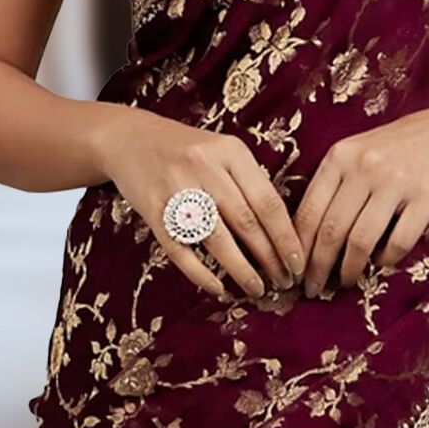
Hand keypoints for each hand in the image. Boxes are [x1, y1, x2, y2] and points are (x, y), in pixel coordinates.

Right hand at [95, 107, 304, 300]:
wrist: (129, 138)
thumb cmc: (187, 150)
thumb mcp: (223, 151)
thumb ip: (249, 181)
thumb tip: (283, 231)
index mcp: (230, 152)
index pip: (268, 202)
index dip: (287, 237)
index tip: (299, 262)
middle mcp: (204, 168)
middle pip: (246, 222)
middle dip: (270, 258)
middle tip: (285, 282)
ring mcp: (176, 189)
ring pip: (217, 239)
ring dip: (241, 270)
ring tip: (258, 289)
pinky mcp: (153, 210)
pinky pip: (180, 250)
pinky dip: (201, 274)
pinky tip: (218, 288)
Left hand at [294, 90, 428, 296]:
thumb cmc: (399, 146)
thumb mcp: (357, 151)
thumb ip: (333, 183)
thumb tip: (306, 236)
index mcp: (340, 155)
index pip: (308, 211)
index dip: (297, 247)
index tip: (293, 270)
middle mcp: (364, 166)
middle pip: (331, 230)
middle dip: (318, 267)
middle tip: (312, 288)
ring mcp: (396, 181)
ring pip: (361, 241)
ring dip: (349, 270)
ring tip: (344, 282)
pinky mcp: (426, 196)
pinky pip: (399, 241)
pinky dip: (386, 259)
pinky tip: (382, 261)